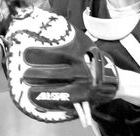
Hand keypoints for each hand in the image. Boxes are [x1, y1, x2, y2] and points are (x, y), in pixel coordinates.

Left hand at [5, 7, 118, 123]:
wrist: (115, 81)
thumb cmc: (96, 62)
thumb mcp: (87, 47)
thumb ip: (71, 41)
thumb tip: (50, 31)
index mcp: (80, 57)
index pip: (58, 54)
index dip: (41, 54)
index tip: (26, 54)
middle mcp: (81, 72)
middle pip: (54, 73)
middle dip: (37, 74)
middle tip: (24, 74)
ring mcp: (82, 86)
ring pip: (57, 89)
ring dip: (40, 89)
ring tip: (27, 88)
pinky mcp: (82, 98)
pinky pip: (63, 100)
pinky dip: (50, 100)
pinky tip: (39, 99)